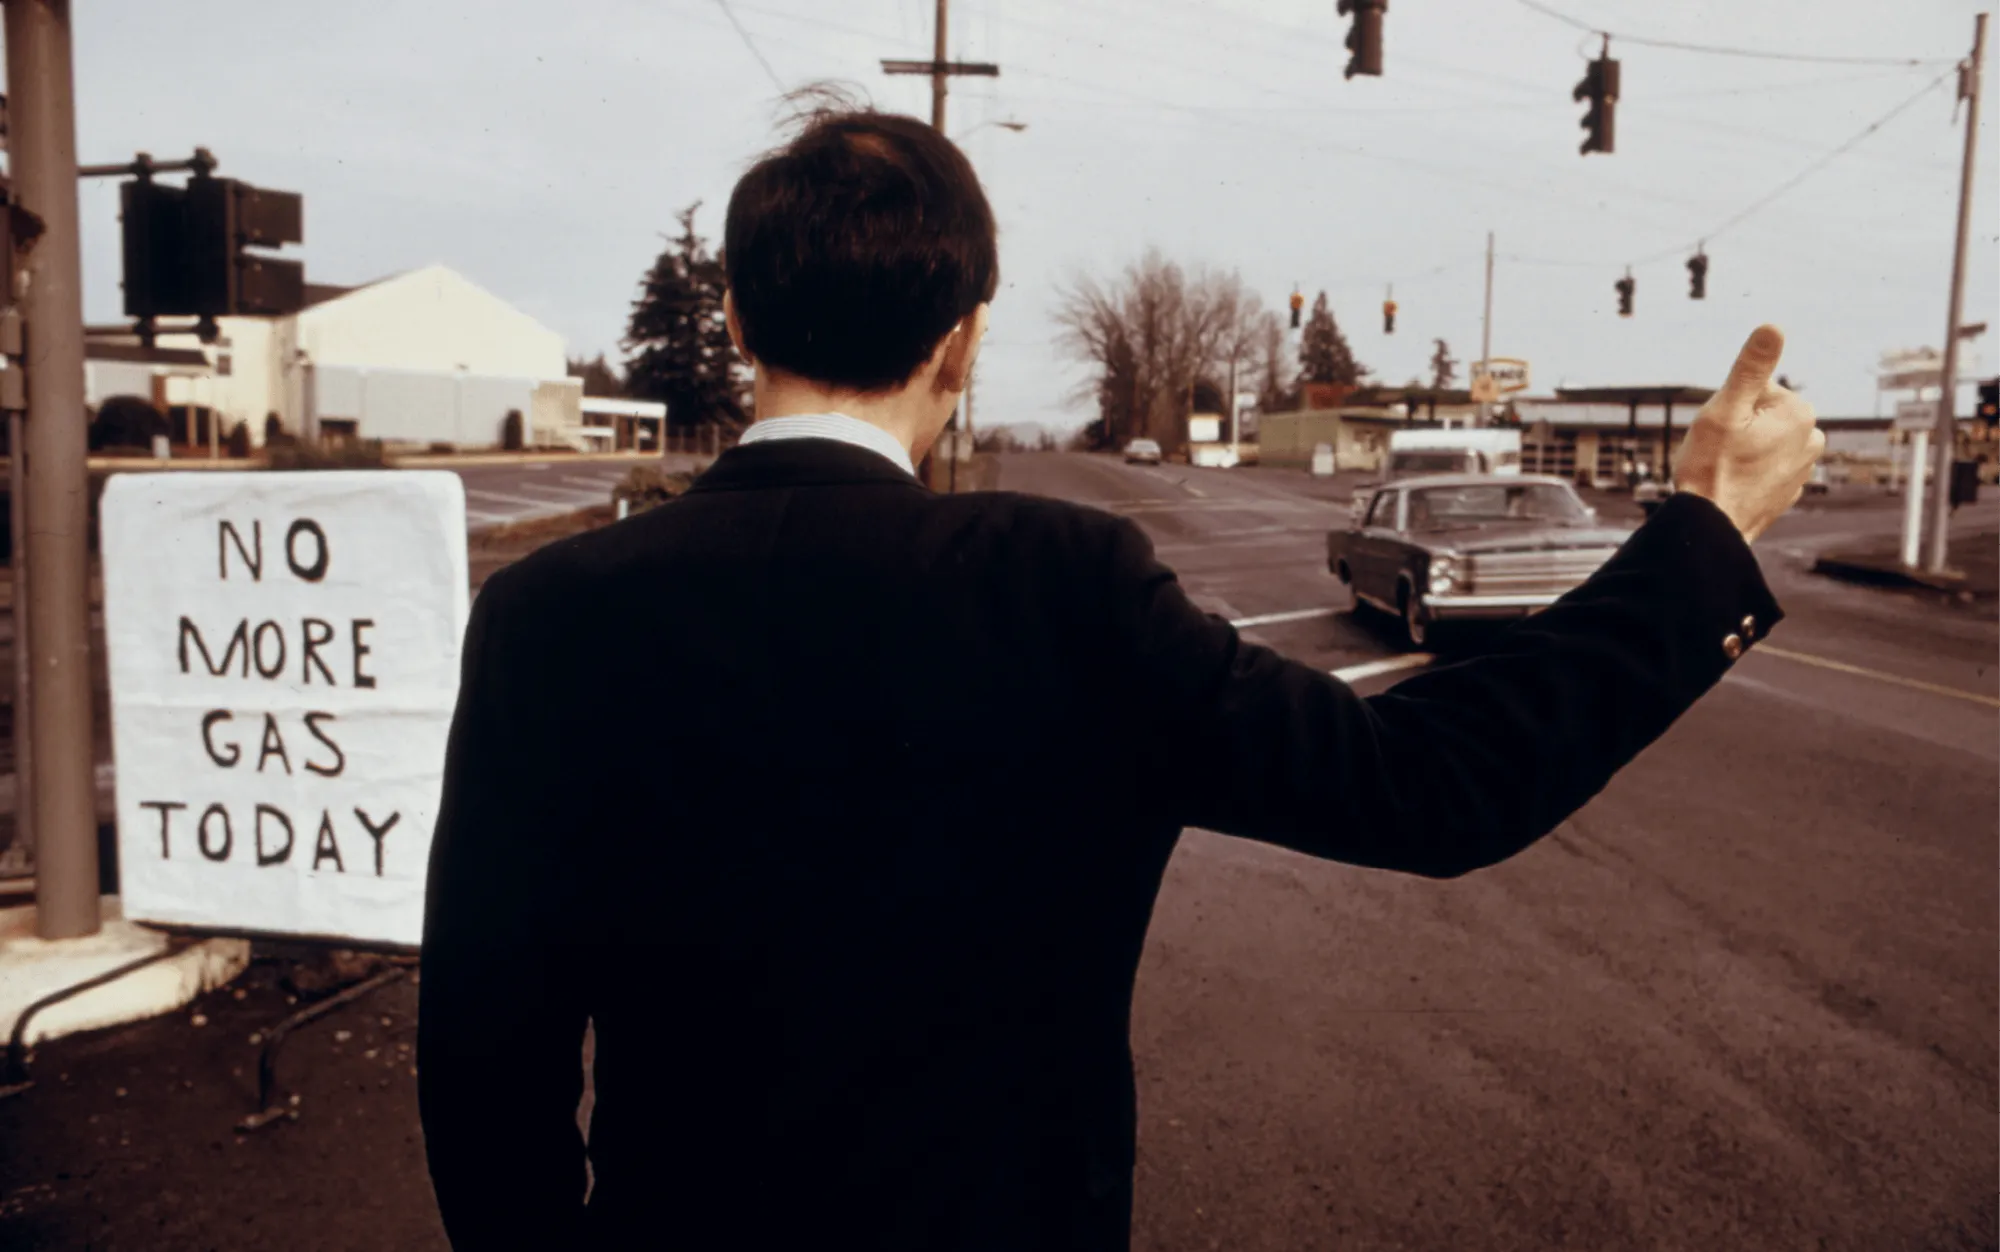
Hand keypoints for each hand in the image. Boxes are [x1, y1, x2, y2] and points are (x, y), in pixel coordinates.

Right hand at [1673, 325, 1825, 542]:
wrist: (1713, 527)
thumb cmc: (1713, 468)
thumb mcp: (1725, 409)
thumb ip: (1751, 367)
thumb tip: (1773, 327)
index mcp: (1799, 412)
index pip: (1758, 390)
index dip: (1730, 406)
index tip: (1722, 430)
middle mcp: (1812, 437)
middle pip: (1764, 414)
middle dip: (1740, 425)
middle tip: (1721, 449)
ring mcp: (1804, 467)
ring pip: (1766, 440)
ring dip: (1745, 448)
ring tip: (1726, 468)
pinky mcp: (1791, 490)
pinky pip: (1768, 467)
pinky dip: (1751, 471)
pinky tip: (1734, 484)